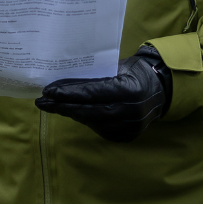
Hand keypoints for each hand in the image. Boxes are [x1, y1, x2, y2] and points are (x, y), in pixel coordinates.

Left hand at [34, 46, 171, 141]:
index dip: (68, 93)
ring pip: (92, 122)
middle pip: (88, 111)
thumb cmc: (134, 72)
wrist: (160, 90)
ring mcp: (130, 127)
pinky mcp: (128, 136)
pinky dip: (86, 120)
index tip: (48, 91)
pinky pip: (100, 129)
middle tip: (42, 103)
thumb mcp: (116, 67)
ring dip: (71, 113)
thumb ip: (94, 76)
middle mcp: (130, 111)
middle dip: (62, 106)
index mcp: (129, 89)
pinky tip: (74, 113)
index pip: (92, 93)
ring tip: (55, 106)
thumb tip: (61, 83)